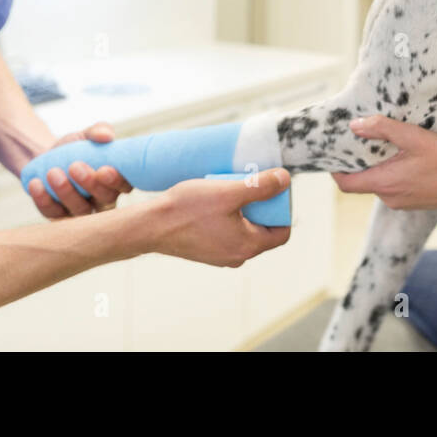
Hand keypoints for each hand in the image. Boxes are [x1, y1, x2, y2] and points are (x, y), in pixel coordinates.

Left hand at [28, 122, 134, 218]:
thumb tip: (106, 135)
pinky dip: (43, 200)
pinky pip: (53, 214)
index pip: (125, 185)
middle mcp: (103, 201)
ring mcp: (81, 212)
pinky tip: (36, 184)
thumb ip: (98, 131)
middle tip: (75, 167)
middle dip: (90, 184)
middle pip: (105, 200)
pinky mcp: (59, 216)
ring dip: (66, 192)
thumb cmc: (75, 148)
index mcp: (116, 181)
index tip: (104, 169)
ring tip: (52, 172)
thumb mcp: (86, 135)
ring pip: (80, 211)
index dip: (117, 181)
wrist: (47, 158)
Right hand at [148, 169, 291, 266]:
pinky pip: (227, 232)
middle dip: (259, 205)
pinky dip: (226, 216)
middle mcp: (237, 256)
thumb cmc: (188, 209)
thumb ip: (260, 186)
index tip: (271, 189)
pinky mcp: (207, 251)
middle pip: (263, 229)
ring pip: (244, 229)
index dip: (282, 209)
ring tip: (228, 188)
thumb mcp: (228, 192)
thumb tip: (285, 180)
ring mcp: (221, 255)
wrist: (150, 226)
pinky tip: (213, 200)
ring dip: (241, 208)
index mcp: (248, 246)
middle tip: (248, 184)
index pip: (282, 232)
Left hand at [331, 115, 436, 209]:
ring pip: (380, 184)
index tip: (337, 151)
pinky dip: (394, 174)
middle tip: (364, 140)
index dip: (336, 169)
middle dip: (360, 162)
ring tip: (389, 145)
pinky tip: (408, 158)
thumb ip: (382, 129)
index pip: (345, 184)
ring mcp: (403, 203)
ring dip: (379, 167)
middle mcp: (390, 198)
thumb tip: (354, 126)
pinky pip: (395, 188)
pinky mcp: (415, 203)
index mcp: (384, 183)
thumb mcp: (414, 136)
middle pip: (362, 182)